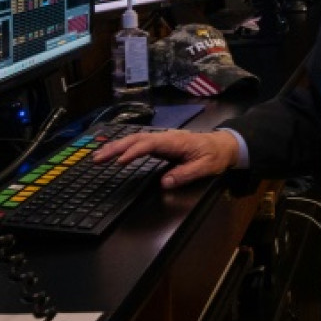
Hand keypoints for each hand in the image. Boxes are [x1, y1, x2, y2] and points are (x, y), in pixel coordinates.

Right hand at [93, 129, 239, 188]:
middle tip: (97, 158)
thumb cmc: (215, 155)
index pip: (149, 144)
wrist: (224, 144)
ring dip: (116, 147)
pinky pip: (139, 144)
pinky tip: (114, 154)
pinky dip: (124, 148)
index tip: (120, 161)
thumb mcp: (205, 167)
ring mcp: (162, 140)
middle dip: (115, 148)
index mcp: (174, 141)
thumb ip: (185, 174)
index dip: (133, 152)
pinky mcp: (160, 145)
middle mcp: (165, 138)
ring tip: (98, 157)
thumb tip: (164, 183)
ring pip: (135, 140)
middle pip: (136, 139)